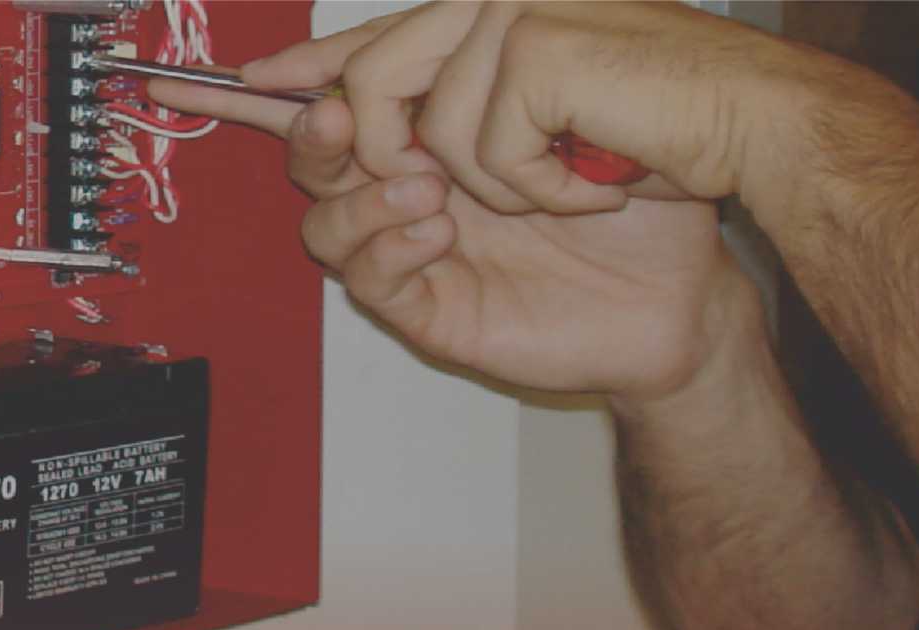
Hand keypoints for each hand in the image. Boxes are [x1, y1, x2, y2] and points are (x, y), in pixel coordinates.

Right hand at [149, 3, 778, 397]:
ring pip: (323, 221)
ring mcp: (414, 249)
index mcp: (430, 131)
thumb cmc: (637, 194)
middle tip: (343, 117)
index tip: (236, 71)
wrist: (682, 290)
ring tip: (425, 183)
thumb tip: (456, 5)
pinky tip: (436, 230)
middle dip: (312, 130)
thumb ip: (500, 55)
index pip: (336, 98)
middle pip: (312, 155)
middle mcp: (410, 186)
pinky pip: (370, 279)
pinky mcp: (429, 309)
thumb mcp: (574, 98)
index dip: (276, 85)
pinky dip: (389, 247)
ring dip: (358, 193)